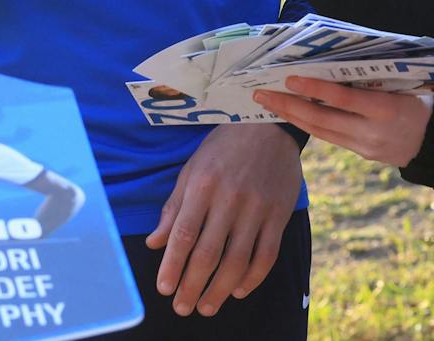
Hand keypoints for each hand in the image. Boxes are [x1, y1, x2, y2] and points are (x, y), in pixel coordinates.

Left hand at [145, 124, 301, 316]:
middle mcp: (229, 198)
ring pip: (238, 261)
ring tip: (206, 307)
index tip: (163, 288)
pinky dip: (252, 278)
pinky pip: (266, 255)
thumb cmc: (222, 148)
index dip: (172, 265)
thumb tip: (155, 242)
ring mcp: (257, 208)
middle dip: (192, 286)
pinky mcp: (279, 214)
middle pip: (209, 253)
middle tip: (182, 307)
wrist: (267, 126)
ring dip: (220, 290)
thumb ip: (173, 207)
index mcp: (202, 185)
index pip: (184, 234)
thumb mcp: (191, 169)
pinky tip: (237, 290)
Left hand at [252, 77, 430, 167]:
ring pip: (321, 132)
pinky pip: (329, 138)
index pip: (343, 98)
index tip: (289, 79)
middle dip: (289, 106)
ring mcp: (366, 147)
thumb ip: (369, 72)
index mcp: (386, 108)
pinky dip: (307, 125)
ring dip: (291, 116)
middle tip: (261, 93)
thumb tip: (330, 53)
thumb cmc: (416, 95)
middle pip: (323, 119)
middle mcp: (373, 132)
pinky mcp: (362, 155)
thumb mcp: (400, 79)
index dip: (315, 89)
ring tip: (268, 103)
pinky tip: (290, 114)